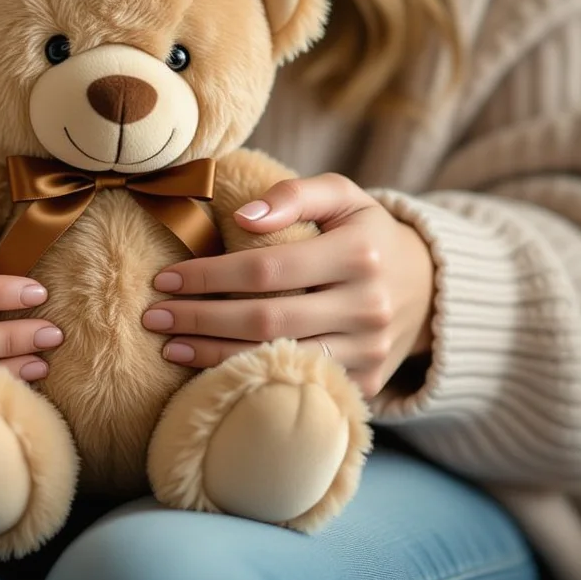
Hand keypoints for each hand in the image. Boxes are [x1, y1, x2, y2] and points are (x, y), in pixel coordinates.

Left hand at [142, 174, 434, 397]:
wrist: (426, 286)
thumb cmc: (365, 234)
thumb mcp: (342, 196)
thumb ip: (294, 193)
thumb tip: (244, 215)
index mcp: (359, 253)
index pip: (266, 269)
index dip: (209, 276)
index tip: (165, 278)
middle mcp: (368, 306)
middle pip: (265, 320)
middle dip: (200, 319)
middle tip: (153, 317)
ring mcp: (368, 352)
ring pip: (277, 360)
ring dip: (213, 357)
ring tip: (170, 348)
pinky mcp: (365, 384)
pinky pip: (295, 386)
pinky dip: (249, 380)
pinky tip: (210, 373)